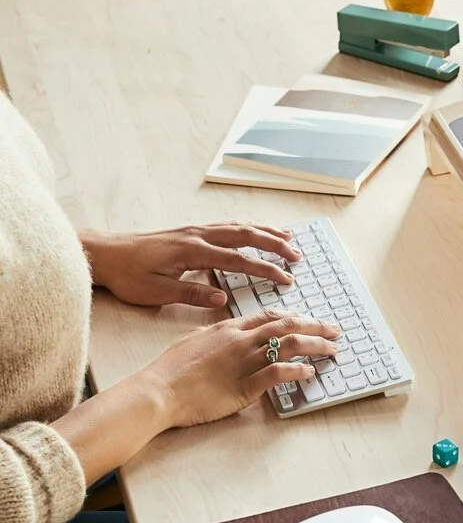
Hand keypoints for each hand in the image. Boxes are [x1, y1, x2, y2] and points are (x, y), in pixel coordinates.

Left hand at [81, 223, 301, 308]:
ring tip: (287, 238)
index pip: (238, 259)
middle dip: (273, 244)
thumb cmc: (129, 275)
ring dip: (264, 231)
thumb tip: (222, 297)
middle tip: (296, 256)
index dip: (265, 269)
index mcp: (192, 252)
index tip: (285, 278)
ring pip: (237, 226)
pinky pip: (225, 226)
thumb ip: (192, 293)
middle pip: (244, 235)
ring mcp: (194, 231)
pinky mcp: (190, 232)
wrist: (106, 254)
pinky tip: (255, 231)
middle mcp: (197, 236)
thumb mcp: (157, 291)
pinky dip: (246, 228)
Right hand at [140, 309, 339, 427]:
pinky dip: (297, 371)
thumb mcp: (193, 341)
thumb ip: (214, 336)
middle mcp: (240, 340)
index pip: (269, 316)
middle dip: (315, 327)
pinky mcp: (245, 386)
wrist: (159, 390)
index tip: (309, 321)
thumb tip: (224, 334)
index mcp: (228, 328)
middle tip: (334, 330)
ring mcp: (243, 361)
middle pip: (286, 326)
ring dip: (315, 346)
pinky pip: (278, 374)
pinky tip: (310, 372)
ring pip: (288, 345)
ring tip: (332, 349)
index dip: (294, 317)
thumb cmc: (170, 370)